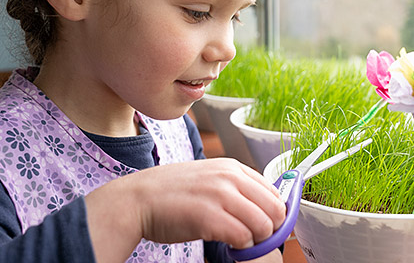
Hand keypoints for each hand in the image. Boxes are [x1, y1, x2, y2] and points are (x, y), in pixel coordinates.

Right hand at [85, 158, 285, 261]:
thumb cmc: (171, 192)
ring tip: (241, 242)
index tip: (269, 226)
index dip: (276, 212)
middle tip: (256, 238)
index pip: (273, 190)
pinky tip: (228, 245)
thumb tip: (262, 206)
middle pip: (275, 208)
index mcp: (231, 167)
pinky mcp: (209, 217)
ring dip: (256, 240)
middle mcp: (230, 177)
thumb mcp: (208, 177)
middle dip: (271, 229)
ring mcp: (220, 195)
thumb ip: (233, 186)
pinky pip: (243, 237)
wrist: (137, 199)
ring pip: (263, 224)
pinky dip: (241, 247)